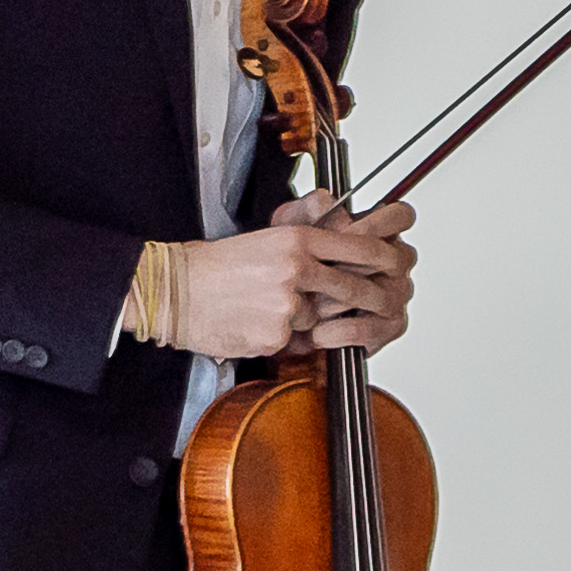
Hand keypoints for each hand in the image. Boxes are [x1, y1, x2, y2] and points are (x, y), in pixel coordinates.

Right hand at [160, 192, 414, 360]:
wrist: (174, 292)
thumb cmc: (214, 267)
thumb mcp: (264, 237)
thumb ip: (304, 237)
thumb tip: (337, 231)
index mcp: (295, 240)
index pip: (357, 246)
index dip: (383, 256)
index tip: (396, 261)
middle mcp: (295, 269)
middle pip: (351, 286)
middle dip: (366, 297)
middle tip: (375, 301)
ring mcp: (286, 304)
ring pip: (317, 316)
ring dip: (303, 318)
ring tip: (266, 307)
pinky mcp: (274, 334)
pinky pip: (291, 339)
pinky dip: (277, 336)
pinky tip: (251, 323)